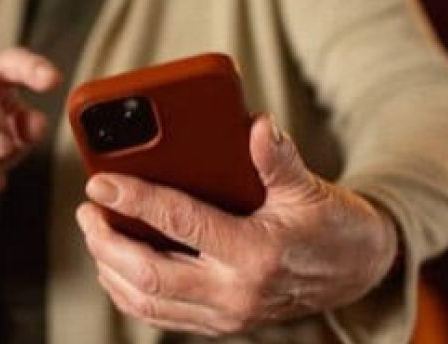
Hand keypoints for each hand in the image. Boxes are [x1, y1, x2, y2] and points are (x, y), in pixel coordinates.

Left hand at [76, 115, 398, 336]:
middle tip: (88, 209)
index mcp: (256, 254)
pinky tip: (117, 263)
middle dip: (107, 242)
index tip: (100, 182)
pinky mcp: (221, 323)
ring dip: (111, 268)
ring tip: (96, 232)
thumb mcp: (310, 189)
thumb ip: (279, 159)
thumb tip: (257, 126)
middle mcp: (236, 293)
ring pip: (148, 302)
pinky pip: (161, 314)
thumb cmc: (333, 225)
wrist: (359, 272)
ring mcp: (227, 315)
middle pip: (149, 275)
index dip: (134, 200)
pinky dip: (130, 290)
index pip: (180, 223)